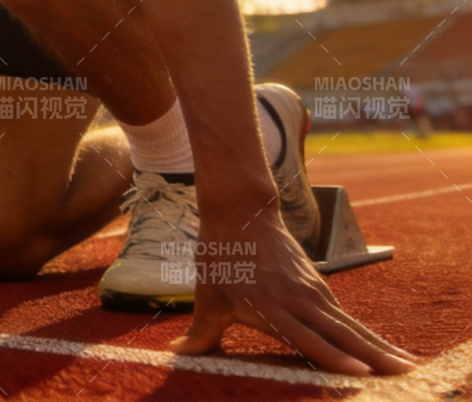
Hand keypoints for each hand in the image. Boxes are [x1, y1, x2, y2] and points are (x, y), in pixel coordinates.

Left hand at [174, 210, 414, 375]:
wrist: (240, 210)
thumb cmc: (221, 256)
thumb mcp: (207, 294)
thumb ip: (201, 331)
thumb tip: (176, 354)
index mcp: (272, 306)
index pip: (307, 337)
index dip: (333, 356)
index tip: (361, 372)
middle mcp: (298, 301)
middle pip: (341, 333)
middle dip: (373, 357)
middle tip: (406, 376)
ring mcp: (312, 292)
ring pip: (350, 325)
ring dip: (379, 347)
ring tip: (408, 367)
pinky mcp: (319, 287)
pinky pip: (347, 316)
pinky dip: (369, 334)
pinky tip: (388, 351)